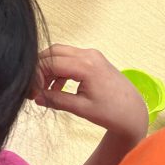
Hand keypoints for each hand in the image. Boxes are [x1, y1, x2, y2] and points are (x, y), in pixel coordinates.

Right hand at [33, 45, 147, 141]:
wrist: (132, 111)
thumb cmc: (110, 112)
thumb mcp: (81, 108)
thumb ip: (57, 100)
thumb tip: (35, 98)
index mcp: (86, 66)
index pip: (52, 62)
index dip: (37, 74)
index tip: (31, 90)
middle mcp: (88, 54)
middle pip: (54, 52)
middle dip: (40, 67)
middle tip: (33, 87)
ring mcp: (91, 55)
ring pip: (61, 54)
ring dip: (49, 69)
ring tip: (43, 90)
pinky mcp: (92, 59)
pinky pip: (70, 59)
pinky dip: (60, 70)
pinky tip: (56, 88)